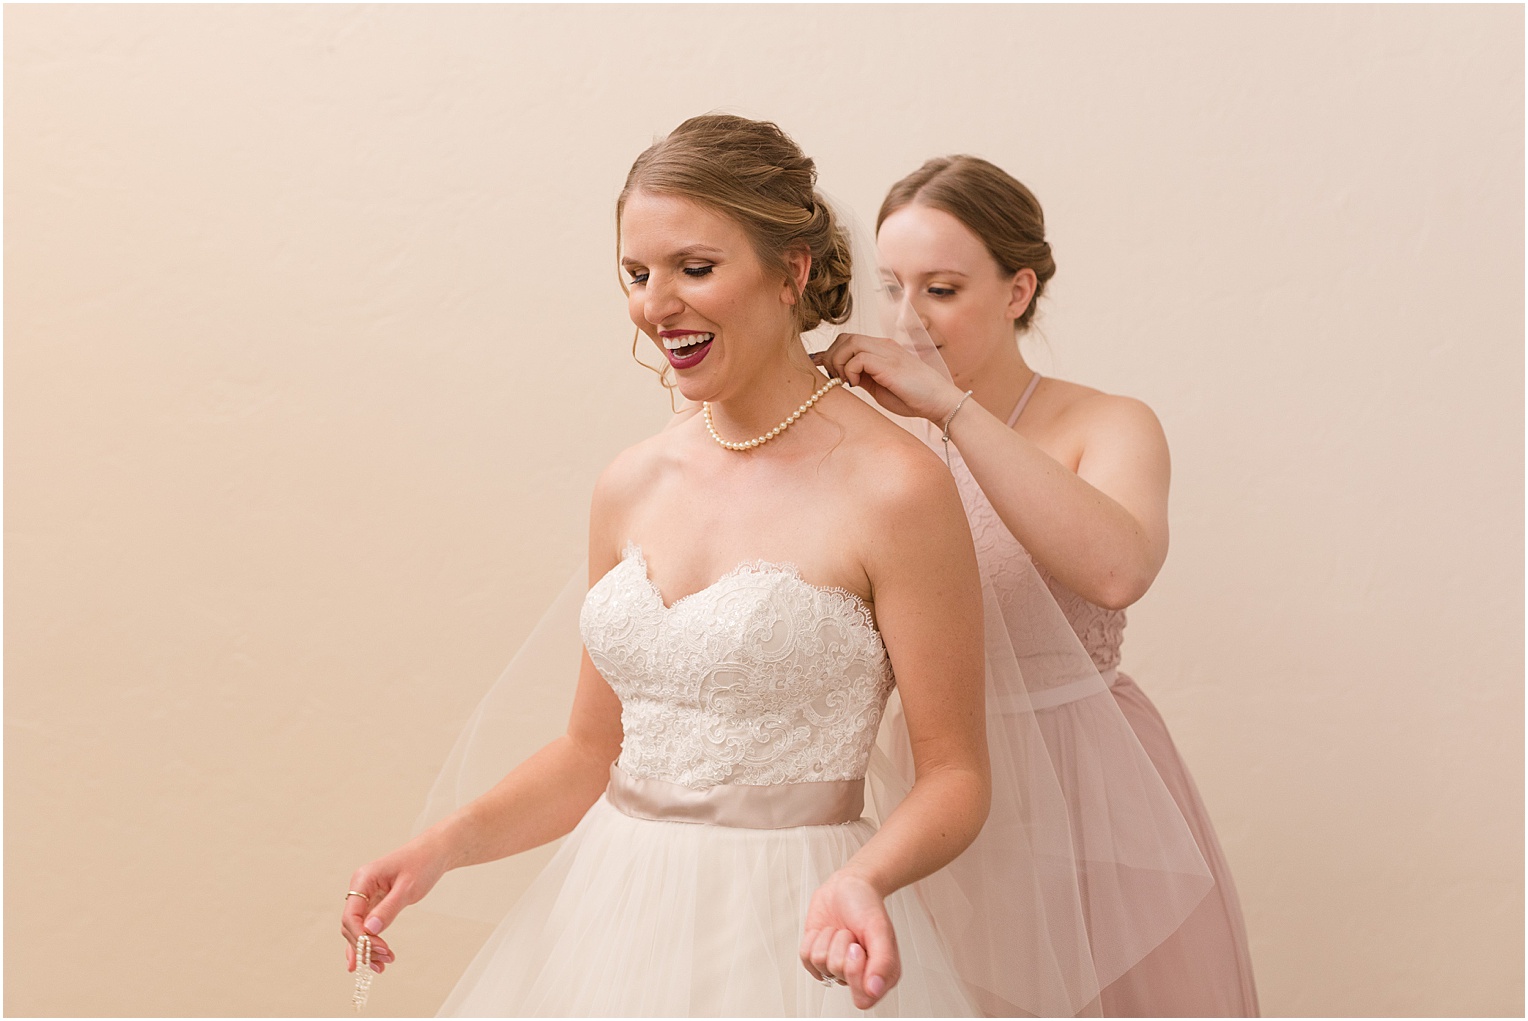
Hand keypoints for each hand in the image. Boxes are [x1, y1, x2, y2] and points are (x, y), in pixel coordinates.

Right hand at [340, 835, 451, 974]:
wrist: (435, 852)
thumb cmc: (422, 863)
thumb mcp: (408, 887)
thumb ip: (388, 909)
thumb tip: (369, 930)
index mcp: (363, 879)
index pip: (351, 915)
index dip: (361, 936)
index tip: (379, 949)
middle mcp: (361, 888)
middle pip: (352, 925)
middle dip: (366, 945)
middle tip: (386, 959)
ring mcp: (367, 896)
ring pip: (359, 928)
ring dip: (368, 948)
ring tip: (382, 966)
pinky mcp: (376, 902)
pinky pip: (367, 925)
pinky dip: (370, 941)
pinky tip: (369, 960)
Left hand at [799, 870, 899, 1009]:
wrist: (847, 886)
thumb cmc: (866, 905)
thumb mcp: (879, 929)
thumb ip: (883, 962)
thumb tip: (874, 991)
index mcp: (880, 974)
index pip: (863, 998)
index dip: (855, 971)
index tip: (858, 948)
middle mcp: (858, 974)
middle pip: (839, 975)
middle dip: (842, 947)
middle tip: (851, 935)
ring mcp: (836, 967)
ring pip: (821, 964)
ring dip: (829, 939)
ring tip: (841, 930)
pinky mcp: (816, 958)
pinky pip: (806, 958)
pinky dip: (814, 938)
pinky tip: (827, 931)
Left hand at [811, 333, 963, 423]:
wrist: (939, 402)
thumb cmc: (912, 397)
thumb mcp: (879, 387)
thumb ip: (862, 377)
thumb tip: (839, 376)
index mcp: (881, 350)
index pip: (848, 340)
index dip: (831, 353)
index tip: (824, 370)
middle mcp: (883, 346)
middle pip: (844, 337)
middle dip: (832, 357)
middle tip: (835, 378)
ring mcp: (887, 352)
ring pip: (849, 342)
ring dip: (839, 362)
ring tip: (846, 381)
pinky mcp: (889, 363)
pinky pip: (859, 357)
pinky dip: (851, 370)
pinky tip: (857, 384)